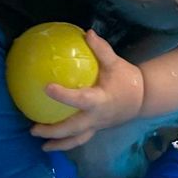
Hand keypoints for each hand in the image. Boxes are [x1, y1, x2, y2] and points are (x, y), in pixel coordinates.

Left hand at [30, 30, 144, 150]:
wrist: (143, 98)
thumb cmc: (127, 80)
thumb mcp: (116, 63)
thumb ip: (101, 49)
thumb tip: (87, 32)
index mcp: (100, 100)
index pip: (80, 99)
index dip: (63, 95)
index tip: (46, 87)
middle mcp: (96, 117)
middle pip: (73, 129)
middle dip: (53, 131)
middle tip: (33, 129)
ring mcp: (97, 126)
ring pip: (77, 140)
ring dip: (59, 144)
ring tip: (42, 146)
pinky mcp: (97, 129)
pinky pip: (81, 139)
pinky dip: (67, 143)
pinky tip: (54, 143)